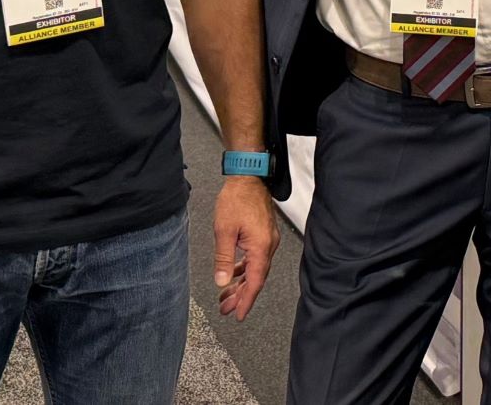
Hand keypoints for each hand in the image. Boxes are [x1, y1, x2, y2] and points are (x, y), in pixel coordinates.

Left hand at [212, 175, 280, 320]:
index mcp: (261, 247)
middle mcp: (268, 245)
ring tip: (227, 295)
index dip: (246, 301)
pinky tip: (234, 273)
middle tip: (227, 309)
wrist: (248, 176)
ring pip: (256, 269)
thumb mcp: (224, 230)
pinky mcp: (264, 234)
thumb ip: (224, 258)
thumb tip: (222, 281)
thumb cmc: (237, 198)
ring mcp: (268, 239)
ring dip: (242, 283)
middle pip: (256, 278)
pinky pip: (256, 258)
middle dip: (241, 296)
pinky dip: (245, 269)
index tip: (239, 314)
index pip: (255, 282)